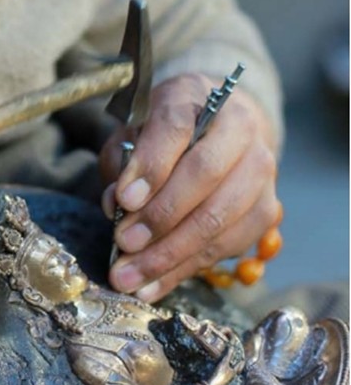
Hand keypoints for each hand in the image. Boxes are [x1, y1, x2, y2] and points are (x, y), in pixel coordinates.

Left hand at [99, 72, 278, 302]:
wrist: (220, 127)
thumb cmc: (166, 131)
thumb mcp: (134, 131)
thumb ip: (123, 161)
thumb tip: (117, 204)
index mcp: (199, 98)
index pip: (177, 128)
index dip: (151, 165)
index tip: (124, 199)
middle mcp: (240, 130)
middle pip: (205, 175)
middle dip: (161, 217)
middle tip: (124, 244)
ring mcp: (261, 170)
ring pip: (220, 217)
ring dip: (171, 254)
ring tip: (129, 278)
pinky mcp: (268, 209)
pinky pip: (228, 246)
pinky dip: (186, 270)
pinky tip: (152, 286)